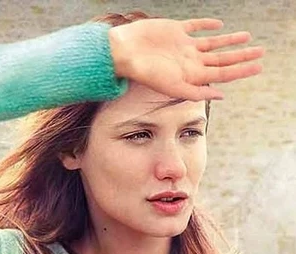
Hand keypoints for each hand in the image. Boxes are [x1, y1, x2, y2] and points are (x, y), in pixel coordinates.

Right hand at [109, 18, 264, 100]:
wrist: (125, 52)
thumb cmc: (145, 73)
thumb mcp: (173, 87)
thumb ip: (196, 92)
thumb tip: (221, 95)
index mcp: (191, 74)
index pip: (222, 73)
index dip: (241, 70)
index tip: (258, 67)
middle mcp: (189, 61)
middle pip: (221, 59)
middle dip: (241, 56)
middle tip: (261, 52)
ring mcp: (183, 45)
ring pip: (212, 43)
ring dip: (229, 41)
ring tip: (246, 38)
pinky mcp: (175, 30)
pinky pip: (195, 26)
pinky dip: (207, 25)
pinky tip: (219, 26)